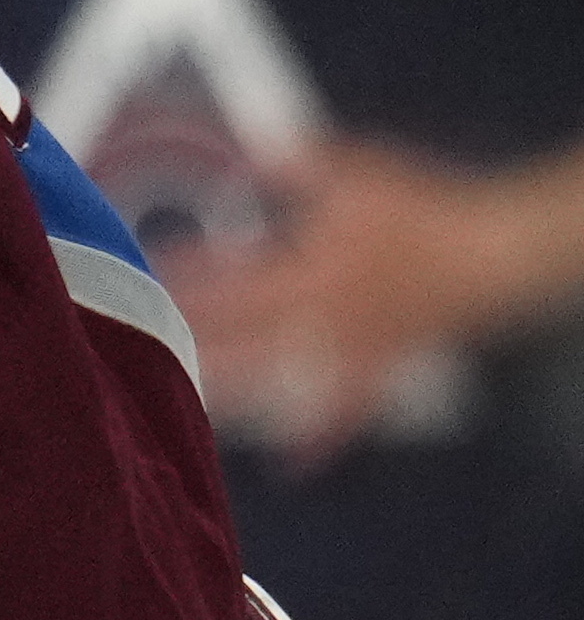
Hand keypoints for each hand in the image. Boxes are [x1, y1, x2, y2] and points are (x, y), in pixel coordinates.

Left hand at [170, 138, 583, 453]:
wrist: (488, 254)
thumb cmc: (421, 210)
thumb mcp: (353, 170)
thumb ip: (292, 165)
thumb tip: (244, 155)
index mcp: (308, 270)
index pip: (231, 280)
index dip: (185, 280)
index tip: (140, 279)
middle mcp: (319, 318)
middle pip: (239, 338)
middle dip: (185, 340)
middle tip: (131, 346)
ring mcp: (347, 349)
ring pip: (277, 379)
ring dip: (228, 390)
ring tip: (175, 402)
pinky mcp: (379, 366)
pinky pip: (348, 410)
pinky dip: (320, 438)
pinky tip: (293, 465)